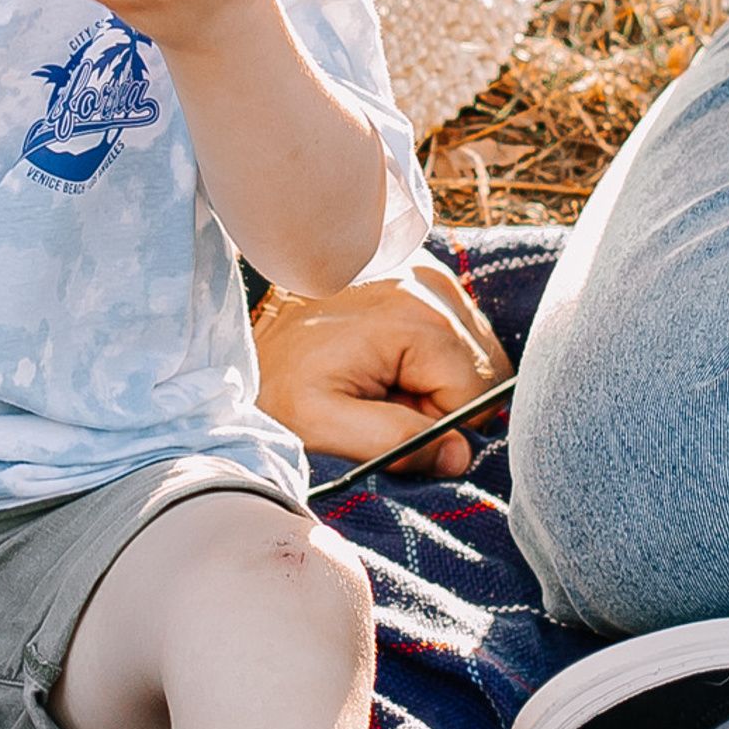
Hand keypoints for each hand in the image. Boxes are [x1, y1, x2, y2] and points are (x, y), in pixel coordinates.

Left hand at [253, 255, 507, 478]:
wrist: (244, 338)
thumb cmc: (279, 381)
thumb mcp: (324, 425)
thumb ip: (396, 442)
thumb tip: (459, 455)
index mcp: (413, 320)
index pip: (477, 396)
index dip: (441, 425)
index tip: (390, 418)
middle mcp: (430, 285)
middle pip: (485, 371)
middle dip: (442, 401)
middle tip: (385, 402)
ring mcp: (428, 273)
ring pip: (477, 352)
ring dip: (439, 379)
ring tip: (382, 379)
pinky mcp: (421, 273)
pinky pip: (460, 330)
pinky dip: (433, 355)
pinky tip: (388, 358)